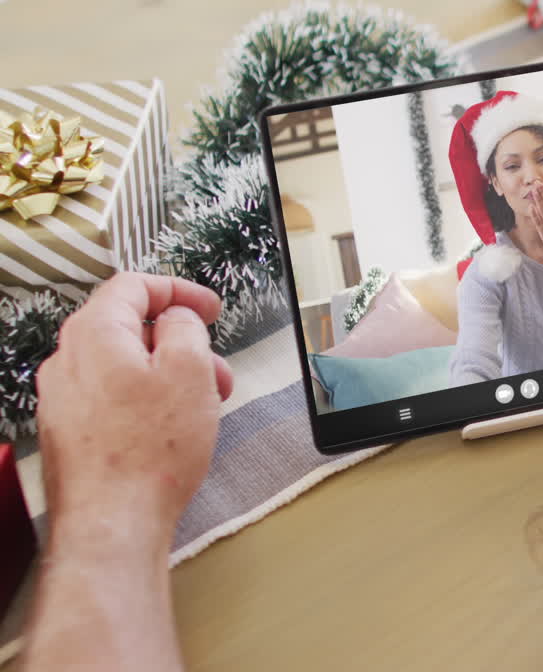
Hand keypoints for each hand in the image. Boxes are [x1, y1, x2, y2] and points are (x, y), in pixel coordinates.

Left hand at [36, 273, 232, 539]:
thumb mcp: (190, 369)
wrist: (112, 520)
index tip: (209, 307)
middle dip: (180, 343)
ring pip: (122, 366)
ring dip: (167, 375)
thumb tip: (177, 319)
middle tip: (216, 367)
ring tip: (203, 406)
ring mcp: (62, 398)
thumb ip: (185, 326)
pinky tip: (172, 429)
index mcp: (94, 333)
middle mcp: (67, 361)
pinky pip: (111, 397)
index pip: (133, 286)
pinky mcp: (68, 431)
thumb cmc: (150, 451)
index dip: (179, 290)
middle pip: (128, 328)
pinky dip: (145, 400)